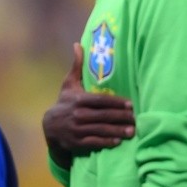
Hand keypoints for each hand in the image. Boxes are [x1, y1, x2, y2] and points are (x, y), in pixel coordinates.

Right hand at [43, 43, 135, 169]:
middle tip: (136, 118)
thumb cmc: (65, 102)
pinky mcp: (77, 142)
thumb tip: (77, 44)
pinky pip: (94, 142)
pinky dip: (106, 142)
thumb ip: (77, 66)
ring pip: (101, 130)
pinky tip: (118, 141)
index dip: (116, 102)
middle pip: (104, 116)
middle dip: (121, 117)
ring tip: (132, 131)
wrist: (49, 126)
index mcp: (78, 100)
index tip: (131, 104)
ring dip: (117, 131)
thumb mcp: (69, 84)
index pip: (101, 101)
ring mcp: (77, 129)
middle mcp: (78, 114)